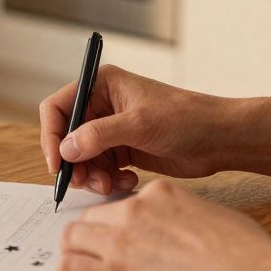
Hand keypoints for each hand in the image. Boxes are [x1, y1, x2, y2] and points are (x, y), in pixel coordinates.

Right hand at [39, 65, 227, 194]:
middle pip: (67, 137)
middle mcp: (103, 105)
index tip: (57, 163)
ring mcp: (113, 129)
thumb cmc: (186, 118)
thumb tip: (65, 149)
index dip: (51, 135)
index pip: (59, 107)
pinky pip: (101, 168)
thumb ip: (98, 135)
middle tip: (86, 183)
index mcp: (103, 85)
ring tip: (111, 185)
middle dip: (74, 162)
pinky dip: (108, 179)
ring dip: (92, 175)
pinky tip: (128, 181)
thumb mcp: (139, 124)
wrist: (219, 139)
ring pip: (83, 157)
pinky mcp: (124, 149)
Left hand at [58, 180, 270, 270]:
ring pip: (72, 237)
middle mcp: (133, 213)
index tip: (119, 233)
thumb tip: (189, 228)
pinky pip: (69, 268)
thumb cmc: (244, 254)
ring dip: (72, 249)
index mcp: (159, 195)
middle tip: (90, 249)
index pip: (123, 202)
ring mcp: (118, 243)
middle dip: (88, 233)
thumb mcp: (214, 216)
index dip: (118, 221)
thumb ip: (189, 216)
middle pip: (91, 216)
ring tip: (75, 262)